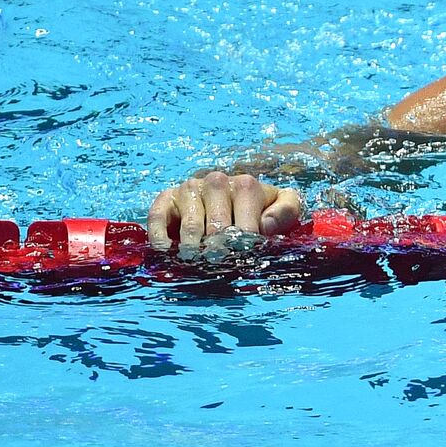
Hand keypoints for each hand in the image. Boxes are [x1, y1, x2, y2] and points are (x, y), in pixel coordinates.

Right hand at [147, 172, 302, 250]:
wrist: (230, 197)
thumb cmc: (260, 208)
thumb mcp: (283, 205)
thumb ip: (287, 210)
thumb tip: (265, 225)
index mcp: (245, 185)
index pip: (245, 218)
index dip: (246, 241)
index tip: (245, 258)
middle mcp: (216, 182)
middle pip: (217, 224)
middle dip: (220, 249)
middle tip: (220, 264)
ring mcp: (190, 189)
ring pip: (191, 224)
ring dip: (194, 248)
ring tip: (198, 263)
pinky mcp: (167, 198)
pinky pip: (158, 217)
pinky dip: (160, 237)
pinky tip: (168, 252)